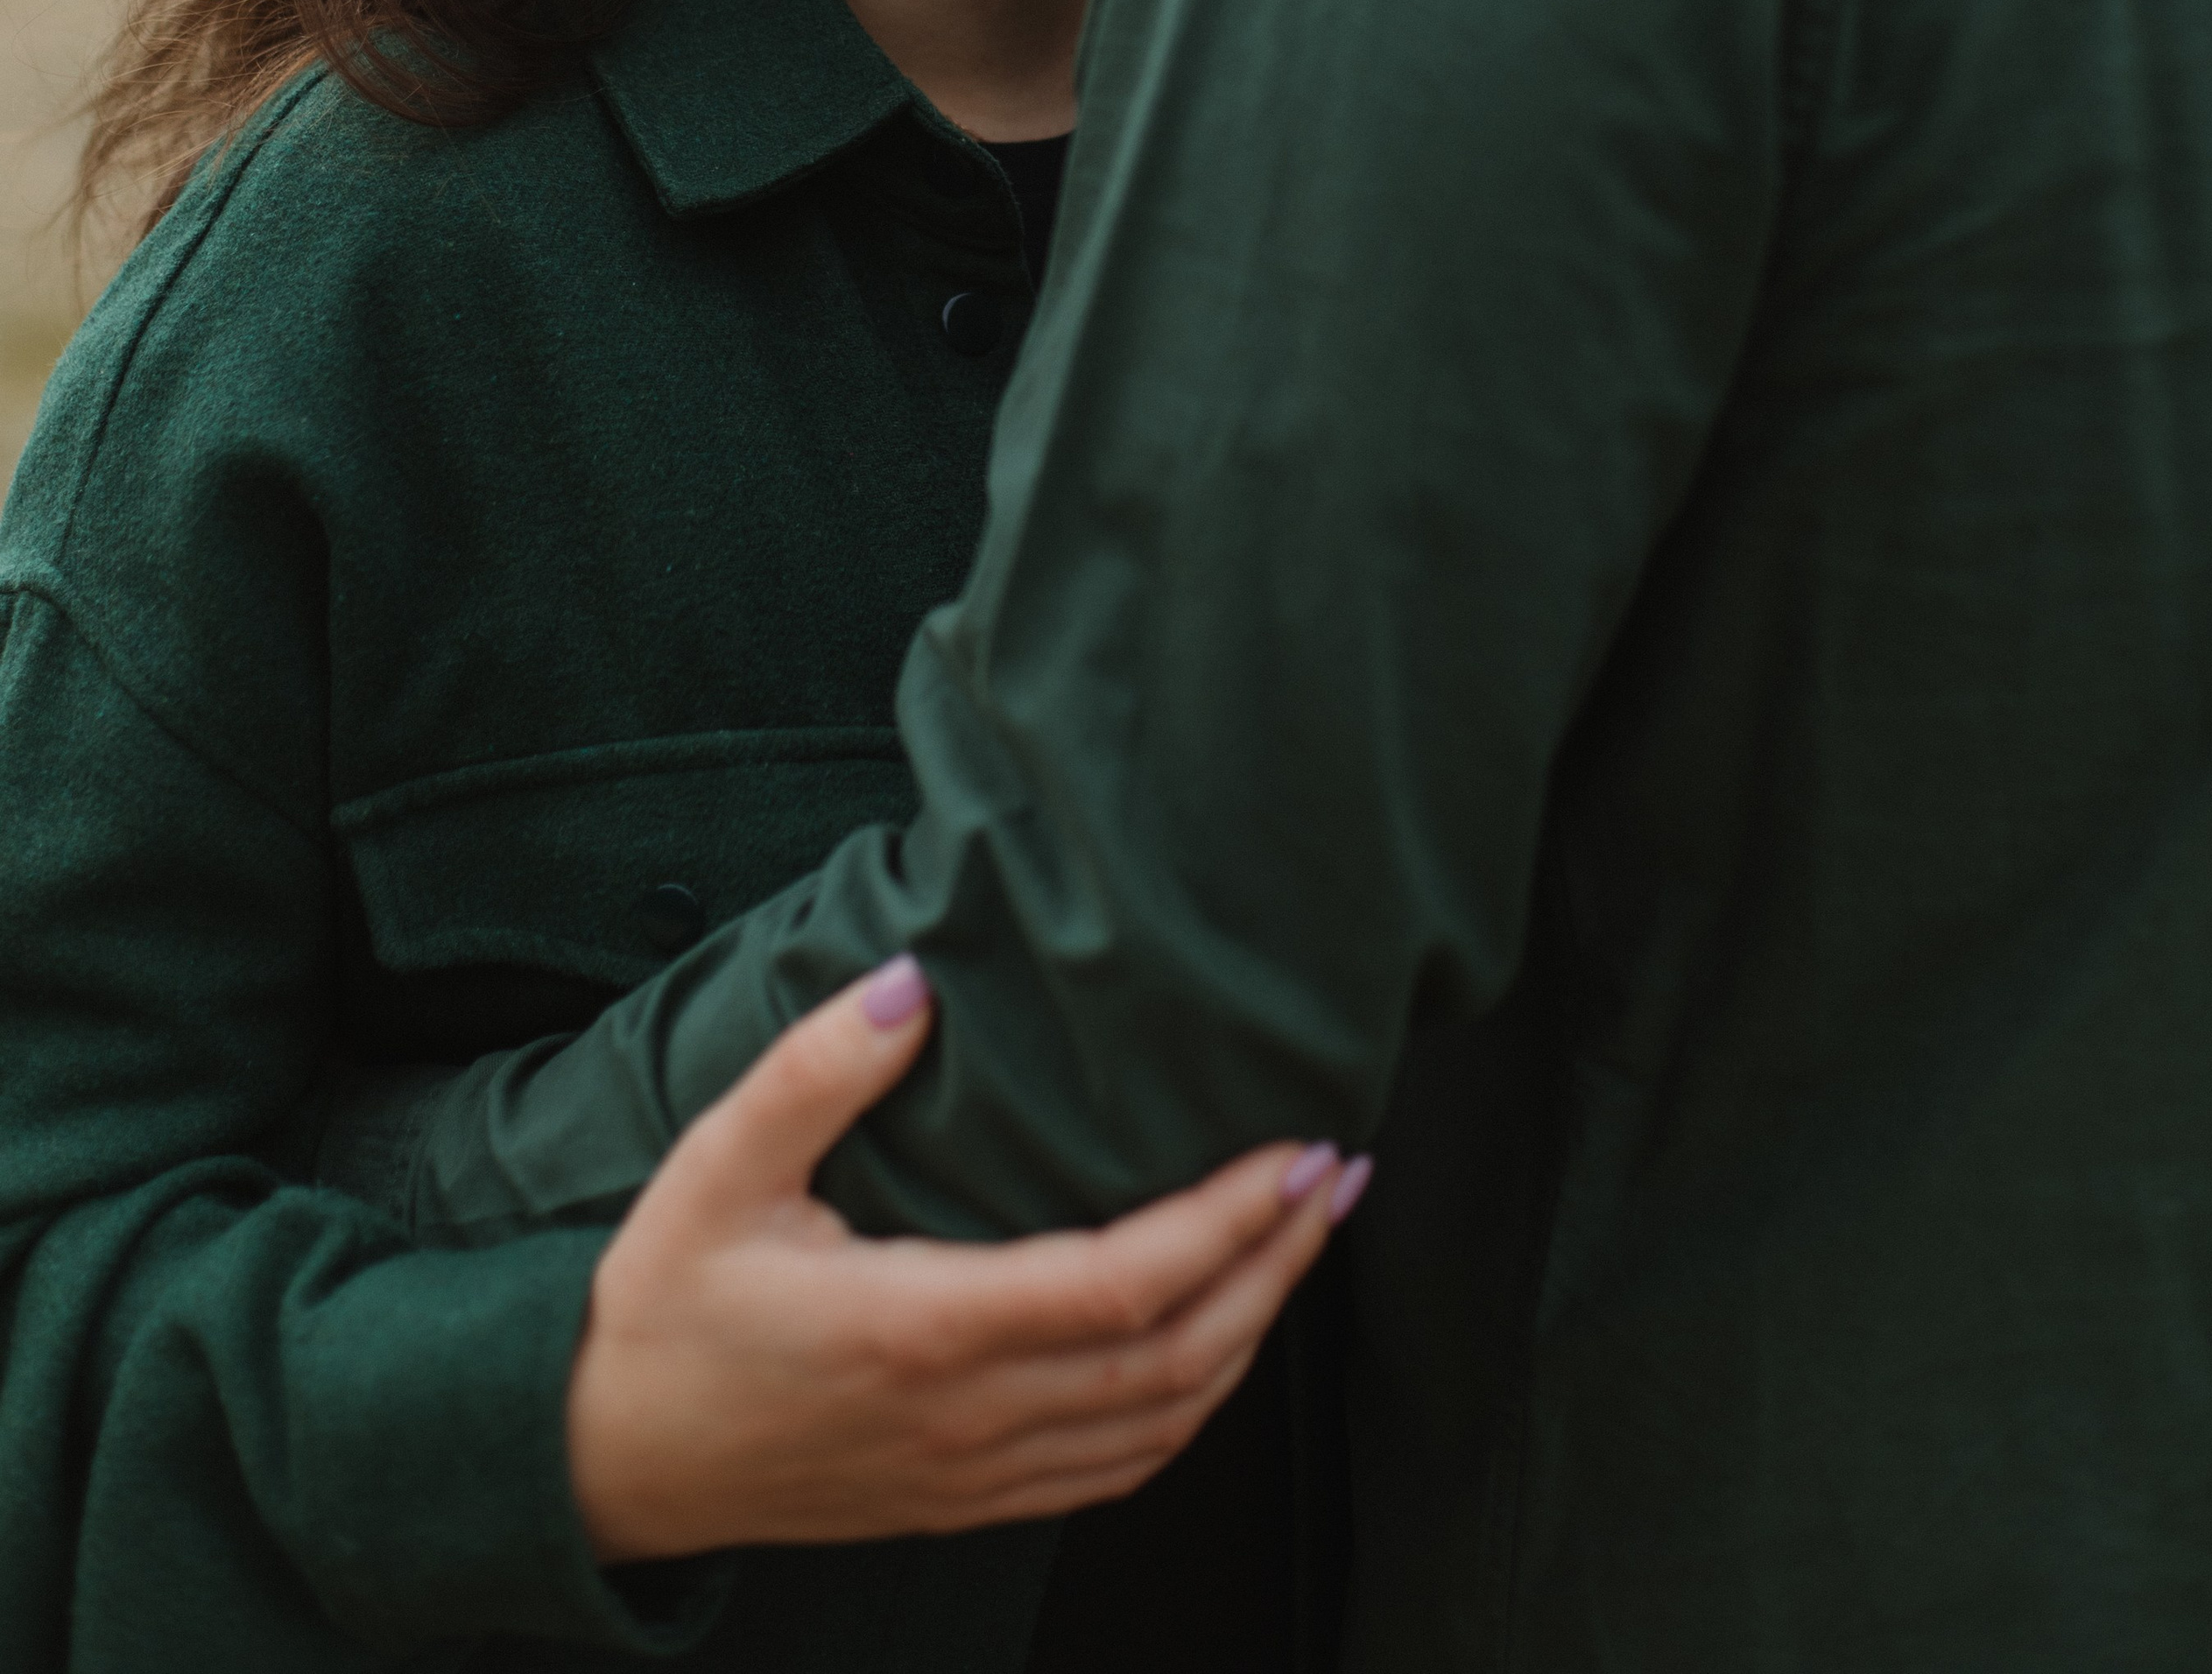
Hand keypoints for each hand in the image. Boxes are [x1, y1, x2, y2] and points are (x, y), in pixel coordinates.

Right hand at [565, 955, 1363, 1559]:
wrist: (603, 1460)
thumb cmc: (663, 1306)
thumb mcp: (717, 1167)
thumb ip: (816, 1070)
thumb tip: (910, 981)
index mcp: (919, 1329)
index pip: (1121, 1287)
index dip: (1228, 1223)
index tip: (1299, 1152)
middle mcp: (967, 1416)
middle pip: (1176, 1357)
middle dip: (1276, 1265)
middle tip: (1339, 1176)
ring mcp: (972, 1472)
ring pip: (1162, 1423)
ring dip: (1251, 1331)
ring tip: (1302, 1240)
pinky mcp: (965, 1498)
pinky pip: (1116, 1470)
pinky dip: (1192, 1406)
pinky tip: (1217, 1345)